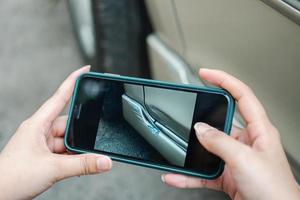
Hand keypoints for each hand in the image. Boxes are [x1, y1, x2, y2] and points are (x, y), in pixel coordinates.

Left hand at [0, 66, 111, 199]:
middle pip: (70, 124)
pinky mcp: (44, 156)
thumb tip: (105, 161)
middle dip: (82, 133)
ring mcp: (42, 144)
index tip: (86, 70)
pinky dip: (73, 158)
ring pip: (68, 140)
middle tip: (93, 142)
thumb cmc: (11, 178)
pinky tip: (77, 165)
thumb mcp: (53, 168)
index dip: (73, 81)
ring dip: (77, 150)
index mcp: (38, 124)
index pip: (60, 97)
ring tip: (81, 160)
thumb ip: (83, 164)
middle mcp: (40, 131)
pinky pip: (65, 152)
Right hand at [162, 69, 299, 199]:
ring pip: (209, 148)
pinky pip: (204, 171)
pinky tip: (177, 176)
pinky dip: (189, 174)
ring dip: (192, 152)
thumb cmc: (274, 191)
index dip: (224, 80)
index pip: (242, 95)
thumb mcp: (245, 160)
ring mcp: (236, 158)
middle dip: (202, 119)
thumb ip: (220, 142)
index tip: (206, 73)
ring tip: (178, 150)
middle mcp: (247, 142)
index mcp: (259, 130)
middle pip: (220, 120)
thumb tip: (200, 129)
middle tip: (186, 114)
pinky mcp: (227, 175)